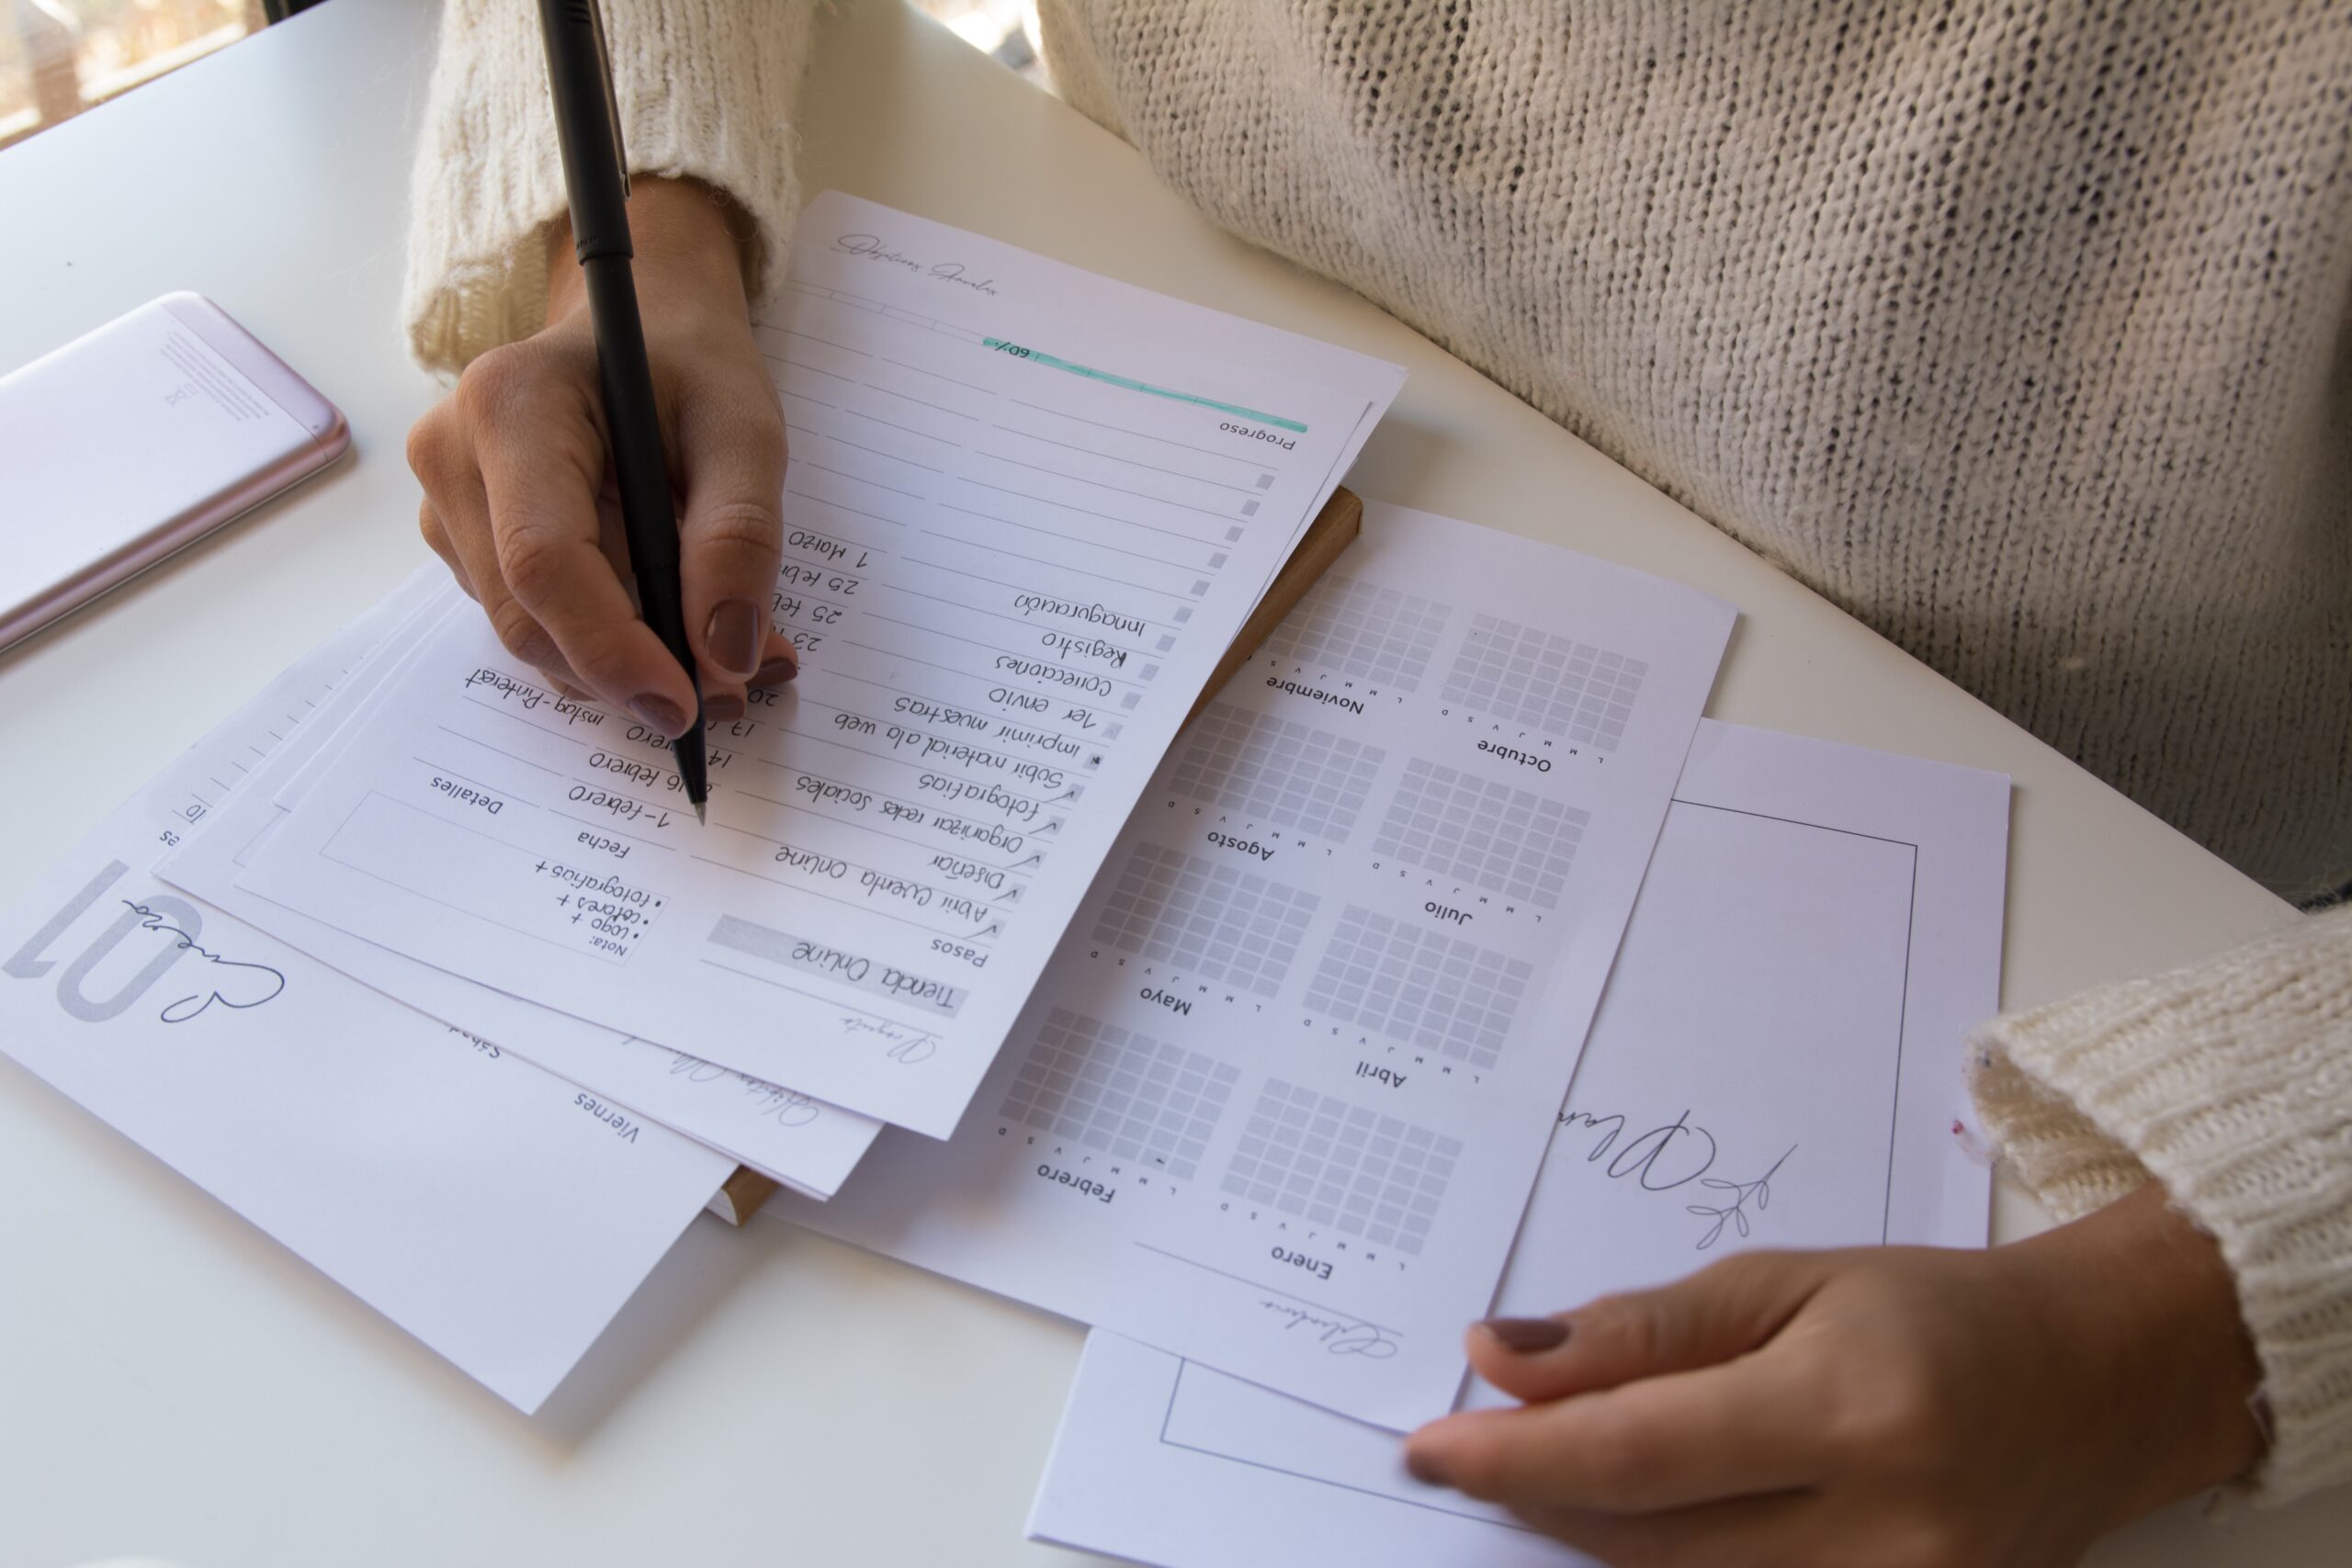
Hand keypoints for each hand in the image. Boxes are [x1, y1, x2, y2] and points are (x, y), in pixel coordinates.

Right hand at [407, 177, 796, 732]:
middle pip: (528, 616)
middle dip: (631, 670)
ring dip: (627, 666)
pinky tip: (676, 625)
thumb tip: (727, 656)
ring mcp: (449, 508)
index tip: (687, 703)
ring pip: (531, 635)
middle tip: (737, 688)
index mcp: (509, 405)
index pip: (543, 560)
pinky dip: (609, 648)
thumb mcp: (745, 430)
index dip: (613, 648)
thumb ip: (741, 537)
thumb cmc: (691, 367)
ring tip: (726, 653)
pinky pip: (536, 625)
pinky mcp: (467, 545)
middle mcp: (451, 457)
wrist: (643, 332)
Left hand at [1404, 1183, 2264, 1566]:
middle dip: (1543, 1498)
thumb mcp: (1787, 1281)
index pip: (1637, 1455)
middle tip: (1474, 1449)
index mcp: (1852, 1411)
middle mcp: (1886, 1530)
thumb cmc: (1936, 1312)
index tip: (1428, 1444)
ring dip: (1599, 1540)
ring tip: (1557, 1475)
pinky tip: (1640, 1523)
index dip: (1516, 1459)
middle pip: (1649, 1544)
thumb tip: (1502, 1363)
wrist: (2095, 1383)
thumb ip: (1644, 1331)